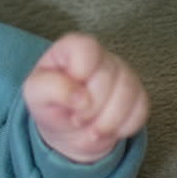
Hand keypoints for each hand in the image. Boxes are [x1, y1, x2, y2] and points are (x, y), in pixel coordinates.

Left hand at [23, 33, 148, 163]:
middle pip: (108, 76)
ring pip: (128, 92)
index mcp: (71, 48)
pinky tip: (107, 129)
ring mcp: (123, 73)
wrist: (69, 129)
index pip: (86, 48)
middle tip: (77, 119)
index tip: (70, 96)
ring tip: (91, 130)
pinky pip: (141, 109)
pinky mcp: (138, 93)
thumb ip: (51, 88)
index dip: (80, 74)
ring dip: (108, 121)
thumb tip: (81, 97)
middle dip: (91, 108)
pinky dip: (123, 127)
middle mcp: (101, 56)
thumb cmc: (50, 104)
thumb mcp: (35, 95)